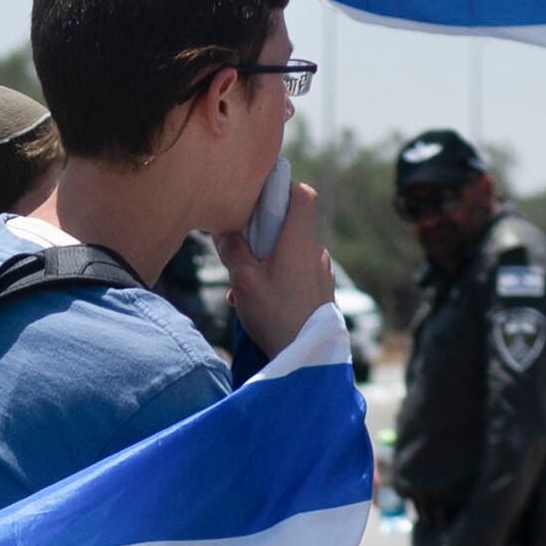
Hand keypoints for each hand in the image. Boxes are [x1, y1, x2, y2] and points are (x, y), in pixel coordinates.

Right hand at [219, 179, 331, 357]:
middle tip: (241, 253)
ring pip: (290, 254)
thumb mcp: (244, 281)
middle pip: (290, 225)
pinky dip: (277, 281)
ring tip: (244, 289)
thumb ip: (233, 250)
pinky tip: (258, 304)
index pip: (303, 194)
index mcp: (299, 241)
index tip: (261, 197)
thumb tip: (224, 230)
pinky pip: (297, 275)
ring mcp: (321, 273)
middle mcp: (315, 252)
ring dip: (267, 263)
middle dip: (263, 235)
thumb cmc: (276, 316)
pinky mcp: (321, 293)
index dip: (283, 187)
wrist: (305, 358)